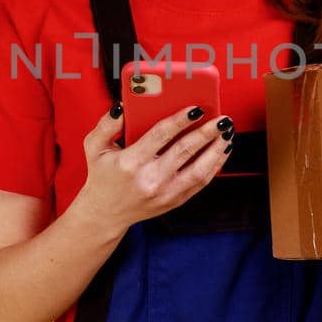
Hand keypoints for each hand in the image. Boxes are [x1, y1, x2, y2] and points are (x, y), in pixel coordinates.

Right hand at [74, 102, 234, 228]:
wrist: (106, 214)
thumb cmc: (102, 176)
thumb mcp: (94, 147)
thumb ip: (106, 125)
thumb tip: (122, 107)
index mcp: (130, 162)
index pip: (160, 136)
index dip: (180, 120)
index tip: (196, 109)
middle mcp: (150, 179)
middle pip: (185, 151)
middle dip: (207, 133)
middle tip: (222, 119)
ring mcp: (165, 193)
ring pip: (199, 170)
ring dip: (217, 150)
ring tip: (227, 134)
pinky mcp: (175, 201)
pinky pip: (201, 182)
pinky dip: (215, 166)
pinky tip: (221, 150)